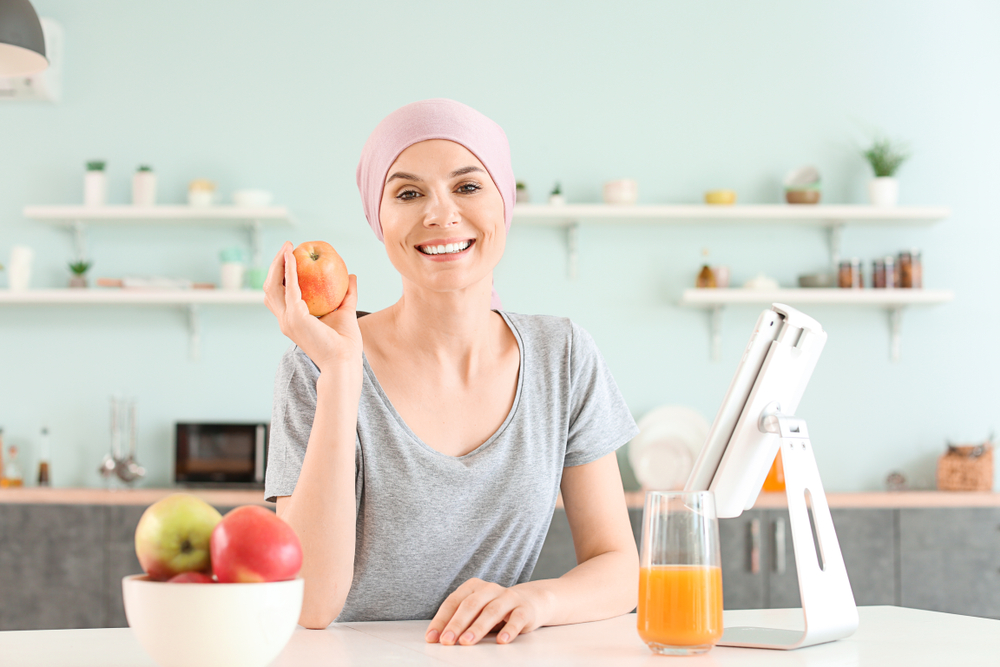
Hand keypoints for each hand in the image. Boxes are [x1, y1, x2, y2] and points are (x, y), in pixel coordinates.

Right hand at [263, 241, 362, 372]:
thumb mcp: (346, 311)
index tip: (289, 257)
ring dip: (278, 264)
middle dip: (275, 266)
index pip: (279, 295)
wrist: (344, 361)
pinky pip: (290, 288)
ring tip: (287, 248)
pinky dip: (290, 270)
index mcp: (292, 321)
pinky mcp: (295, 318)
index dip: (280, 275)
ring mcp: (287, 320)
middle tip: (286, 248)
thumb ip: (348, 293)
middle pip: (270, 288)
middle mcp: (285, 321)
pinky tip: (294, 256)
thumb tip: (351, 275)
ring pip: (273, 286)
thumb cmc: (346, 343)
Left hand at [425, 579, 550, 645]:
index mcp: (473, 587)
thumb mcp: (476, 611)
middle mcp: (490, 589)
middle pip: (471, 605)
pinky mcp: (524, 609)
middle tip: (447, 641)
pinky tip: (501, 640)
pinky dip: (509, 630)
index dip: (441, 619)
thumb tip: (439, 638)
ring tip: (466, 642)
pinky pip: (516, 619)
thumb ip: (460, 621)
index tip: (432, 637)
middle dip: (457, 624)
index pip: (454, 601)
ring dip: (477, 628)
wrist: (530, 602)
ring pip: (491, 611)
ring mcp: (508, 597)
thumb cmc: (495, 609)